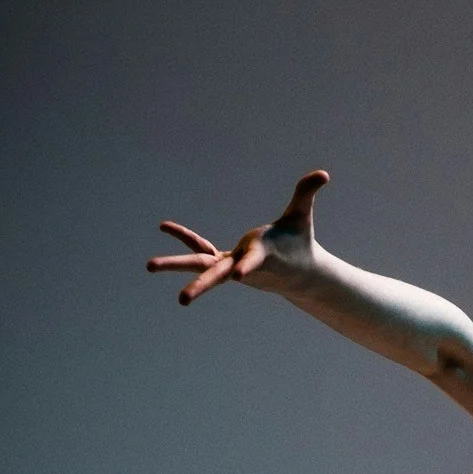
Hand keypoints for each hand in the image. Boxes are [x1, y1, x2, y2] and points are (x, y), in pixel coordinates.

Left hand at [145, 170, 329, 305]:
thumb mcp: (302, 215)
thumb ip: (307, 194)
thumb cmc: (299, 241)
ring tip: (148, 266)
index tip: (241, 275)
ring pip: (200, 267)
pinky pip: (201, 250)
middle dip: (199, 285)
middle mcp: (242, 265)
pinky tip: (165, 226)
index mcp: (262, 256)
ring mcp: (231, 266)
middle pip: (217, 276)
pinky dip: (185, 239)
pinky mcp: (225, 263)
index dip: (248, 266)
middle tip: (182, 300)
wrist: (299, 274)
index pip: (254, 262)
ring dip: (174, 265)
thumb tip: (324, 174)